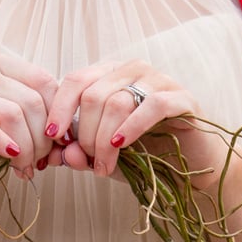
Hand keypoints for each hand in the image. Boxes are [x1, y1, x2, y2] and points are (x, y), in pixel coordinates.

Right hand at [0, 55, 59, 179]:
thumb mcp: (17, 127)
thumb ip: (42, 124)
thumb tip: (71, 139)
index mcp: (3, 66)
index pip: (45, 82)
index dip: (59, 117)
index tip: (61, 144)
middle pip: (31, 101)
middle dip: (43, 139)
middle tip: (40, 162)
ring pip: (11, 114)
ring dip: (25, 148)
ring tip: (25, 167)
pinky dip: (1, 143)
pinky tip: (11, 157)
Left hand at [43, 60, 228, 185]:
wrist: (189, 169)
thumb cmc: (145, 157)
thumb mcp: (104, 157)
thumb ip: (80, 154)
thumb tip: (60, 154)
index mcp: (110, 77)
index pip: (76, 80)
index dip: (60, 108)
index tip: (51, 136)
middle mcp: (133, 71)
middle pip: (93, 94)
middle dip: (86, 135)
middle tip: (91, 164)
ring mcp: (159, 80)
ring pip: (117, 101)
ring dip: (105, 140)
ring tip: (105, 167)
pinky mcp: (182, 99)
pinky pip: (151, 106)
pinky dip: (132, 127)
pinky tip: (122, 145)